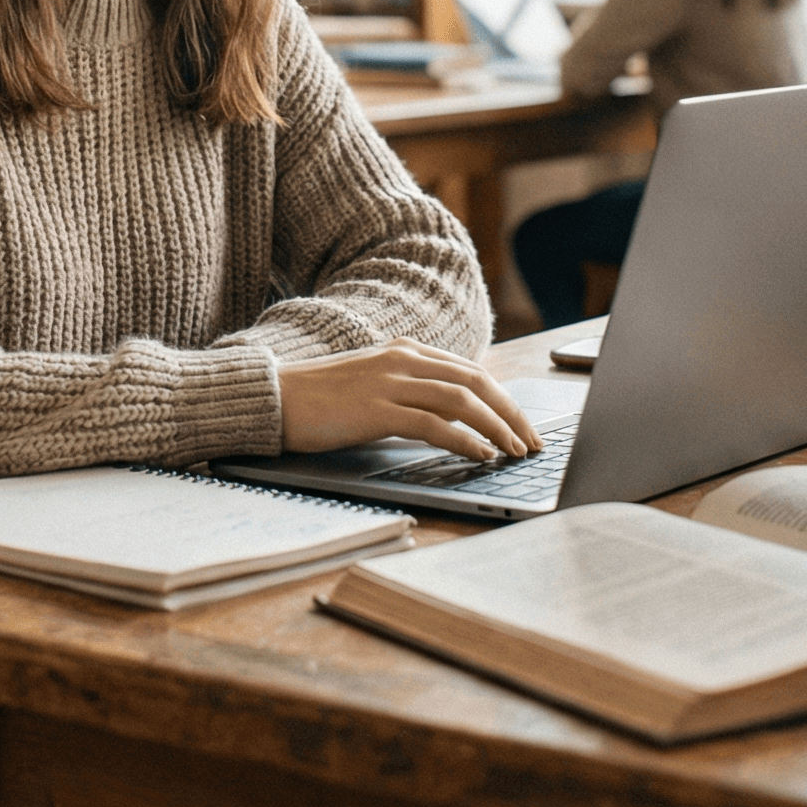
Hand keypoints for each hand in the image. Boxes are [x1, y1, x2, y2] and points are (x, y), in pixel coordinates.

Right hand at [277, 339, 543, 462]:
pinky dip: (465, 439)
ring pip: (462, 400)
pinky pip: (434, 423)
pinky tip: (481, 454)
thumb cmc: (321, 399)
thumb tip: (454, 419)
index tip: (523, 425)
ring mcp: (390, 382)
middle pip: (477, 381)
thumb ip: (411, 391)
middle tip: (532, 441)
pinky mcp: (377, 409)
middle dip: (511, 413)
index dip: (504, 399)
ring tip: (515, 451)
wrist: (274, 396)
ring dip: (497, 427)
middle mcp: (404, 359)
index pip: (471, 371)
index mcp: (406, 351)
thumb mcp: (374, 385)